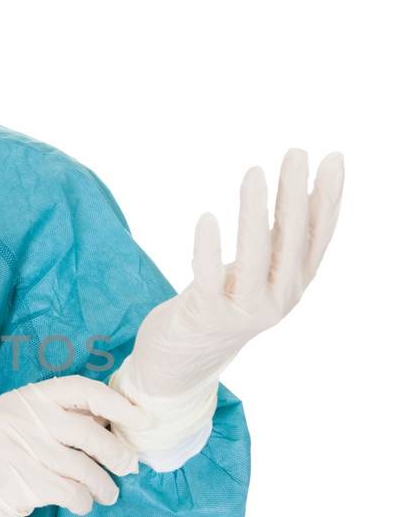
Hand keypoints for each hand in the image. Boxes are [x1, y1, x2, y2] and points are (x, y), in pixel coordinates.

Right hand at [0, 374, 145, 516]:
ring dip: (103, 485)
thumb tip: (112, 421)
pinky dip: (82, 501)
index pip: (79, 389)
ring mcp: (17, 450)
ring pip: (82, 466)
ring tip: (108, 494)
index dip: (115, 403)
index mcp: (24, 399)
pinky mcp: (18, 483)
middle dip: (116, 452)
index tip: (142, 418)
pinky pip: (69, 491)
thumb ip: (55, 420)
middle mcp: (20, 418)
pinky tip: (82, 504)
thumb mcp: (18, 429)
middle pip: (87, 431)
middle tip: (129, 467)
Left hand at [122, 147, 344, 399]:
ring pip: (256, 257)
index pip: (318, 237)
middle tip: (295, 153)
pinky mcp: (207, 316)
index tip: (332, 159)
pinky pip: (209, 278)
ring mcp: (245, 311)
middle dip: (295, 194)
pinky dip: (207, 248)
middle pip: (291, 241)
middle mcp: (278, 299)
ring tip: (254, 173)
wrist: (183, 364)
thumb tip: (298, 192)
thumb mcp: (258, 272)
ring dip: (255, 213)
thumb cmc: (220, 306)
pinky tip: (206, 218)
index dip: (328, 199)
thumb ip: (277, 240)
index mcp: (293, 284)